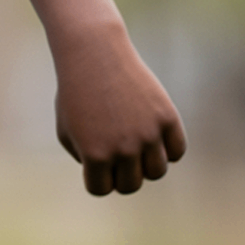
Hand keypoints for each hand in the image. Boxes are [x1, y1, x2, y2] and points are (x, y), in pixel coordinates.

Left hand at [53, 23, 186, 195]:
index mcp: (95, 155)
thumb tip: (112, 178)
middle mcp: (125, 149)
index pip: (102, 189)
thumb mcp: (67, 131)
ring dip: (145, 163)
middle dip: (121, 173)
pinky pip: (177, 151)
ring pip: (157, 171)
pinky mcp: (167, 118)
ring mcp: (149, 134)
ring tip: (133, 142)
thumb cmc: (75, 94)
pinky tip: (153, 134)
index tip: (93, 158)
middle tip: (113, 150)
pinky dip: (167, 149)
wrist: (95, 55)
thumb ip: (85, 160)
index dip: (96, 177)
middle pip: (131, 185)